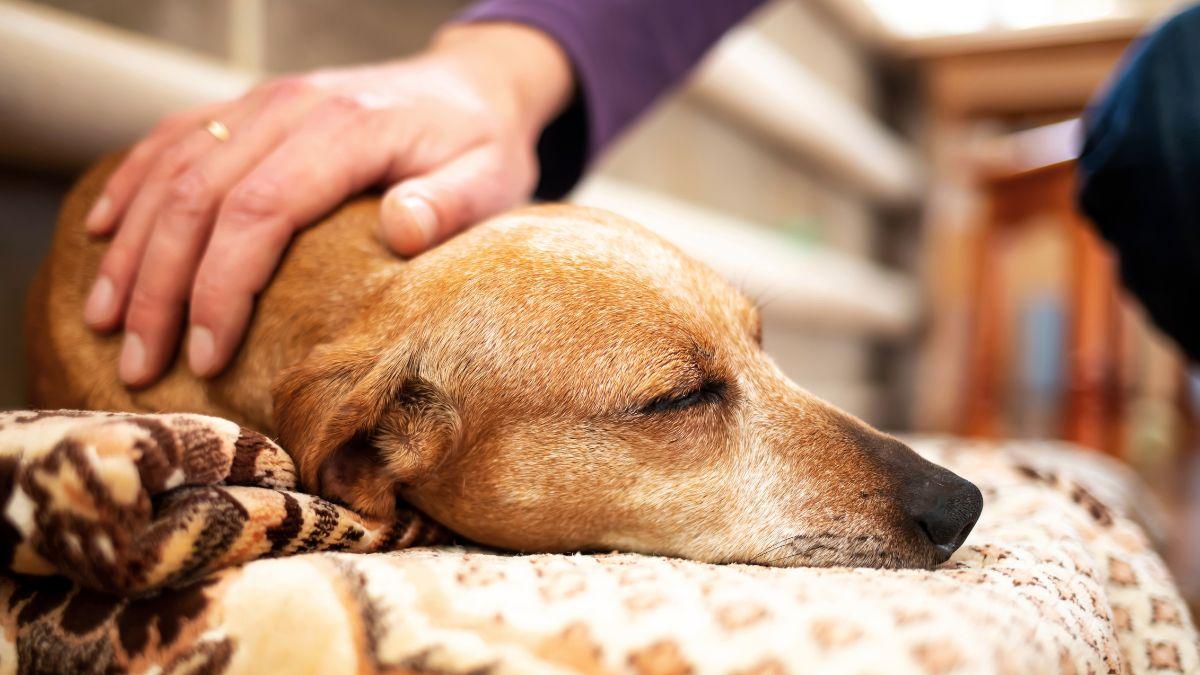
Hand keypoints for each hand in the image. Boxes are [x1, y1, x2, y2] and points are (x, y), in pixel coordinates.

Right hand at [82, 23, 572, 386]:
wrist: (469, 86)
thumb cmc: (481, 146)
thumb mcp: (492, 178)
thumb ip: (451, 204)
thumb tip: (401, 229)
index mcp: (349, 129)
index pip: (260, 212)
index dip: (221, 288)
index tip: (205, 354)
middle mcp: (292, 107)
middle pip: (198, 198)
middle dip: (160, 288)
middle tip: (141, 363)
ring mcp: (264, 102)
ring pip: (171, 171)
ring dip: (131, 248)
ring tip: (104, 321)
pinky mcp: (250, 108)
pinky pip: (171, 140)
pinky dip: (130, 187)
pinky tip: (102, 234)